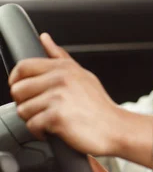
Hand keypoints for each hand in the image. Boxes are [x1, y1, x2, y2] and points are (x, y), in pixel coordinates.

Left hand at [8, 33, 124, 156]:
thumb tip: (44, 38)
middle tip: (42, 109)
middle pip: (18, 90)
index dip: (17, 81)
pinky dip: (40, 132)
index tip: (25, 92)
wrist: (115, 128)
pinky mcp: (57, 116)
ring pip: (23, 110)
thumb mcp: (82, 75)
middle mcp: (61, 79)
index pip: (23, 66)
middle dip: (25, 103)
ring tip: (52, 119)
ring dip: (34, 119)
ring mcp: (59, 97)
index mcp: (64, 68)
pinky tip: (55, 129)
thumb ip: (60, 57)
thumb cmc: (98, 106)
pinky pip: (32, 125)